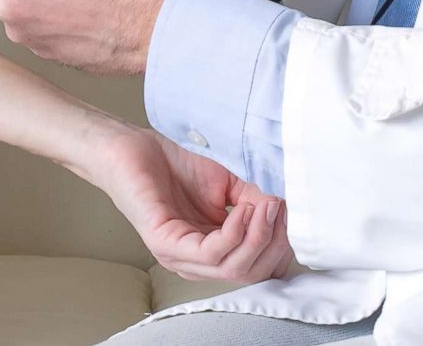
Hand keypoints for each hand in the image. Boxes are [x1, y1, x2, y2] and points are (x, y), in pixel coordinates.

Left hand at [79, 125, 291, 282]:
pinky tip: (241, 210)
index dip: (279, 246)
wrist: (131, 148)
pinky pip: (210, 252)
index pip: (256, 267)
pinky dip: (234, 233)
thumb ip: (253, 201)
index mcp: (212, 252)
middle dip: (274, 243)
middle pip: (250, 273)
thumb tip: (282, 210)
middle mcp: (196, 262)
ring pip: (233, 268)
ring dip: (258, 236)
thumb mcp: (227, 185)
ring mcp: (179, 257)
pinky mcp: (164, 244)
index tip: (291, 214)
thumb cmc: (174, 166)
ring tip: (266, 206)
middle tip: (280, 209)